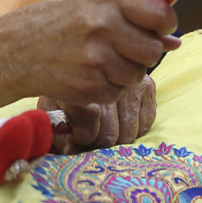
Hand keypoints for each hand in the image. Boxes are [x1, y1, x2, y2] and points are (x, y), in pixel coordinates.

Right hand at [0, 0, 179, 107]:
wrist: (16, 49)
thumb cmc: (64, 22)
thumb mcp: (96, 3)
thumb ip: (136, 15)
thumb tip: (175, 42)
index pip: (160, 13)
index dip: (165, 23)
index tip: (159, 28)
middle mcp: (102, 26)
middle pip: (153, 49)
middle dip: (144, 52)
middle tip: (124, 46)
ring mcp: (94, 59)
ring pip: (138, 74)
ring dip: (126, 71)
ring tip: (102, 59)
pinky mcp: (87, 86)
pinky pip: (119, 92)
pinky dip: (110, 87)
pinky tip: (90, 74)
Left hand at [39, 75, 157, 151]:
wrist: (92, 51)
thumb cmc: (70, 85)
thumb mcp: (54, 106)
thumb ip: (59, 132)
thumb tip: (70, 151)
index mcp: (77, 88)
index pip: (87, 133)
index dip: (82, 139)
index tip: (76, 132)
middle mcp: (107, 84)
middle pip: (109, 136)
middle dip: (100, 140)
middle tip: (93, 129)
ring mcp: (129, 84)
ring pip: (129, 133)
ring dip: (119, 134)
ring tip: (108, 121)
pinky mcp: (147, 85)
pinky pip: (146, 123)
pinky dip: (135, 124)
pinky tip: (123, 113)